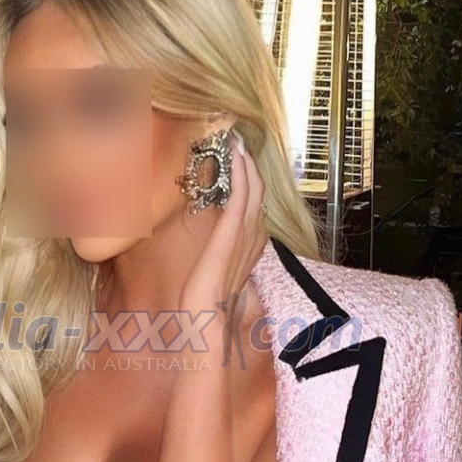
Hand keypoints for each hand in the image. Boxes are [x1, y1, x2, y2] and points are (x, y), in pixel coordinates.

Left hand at [177, 136, 266, 325]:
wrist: (204, 322)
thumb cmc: (203, 305)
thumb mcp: (210, 274)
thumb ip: (214, 257)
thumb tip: (206, 246)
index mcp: (249, 246)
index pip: (254, 205)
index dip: (249, 180)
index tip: (237, 158)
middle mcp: (253, 238)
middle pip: (258, 192)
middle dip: (249, 165)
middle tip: (237, 138)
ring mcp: (244, 236)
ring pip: (253, 189)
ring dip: (245, 163)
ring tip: (235, 139)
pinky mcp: (232, 235)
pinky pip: (241, 196)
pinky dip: (240, 174)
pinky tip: (234, 156)